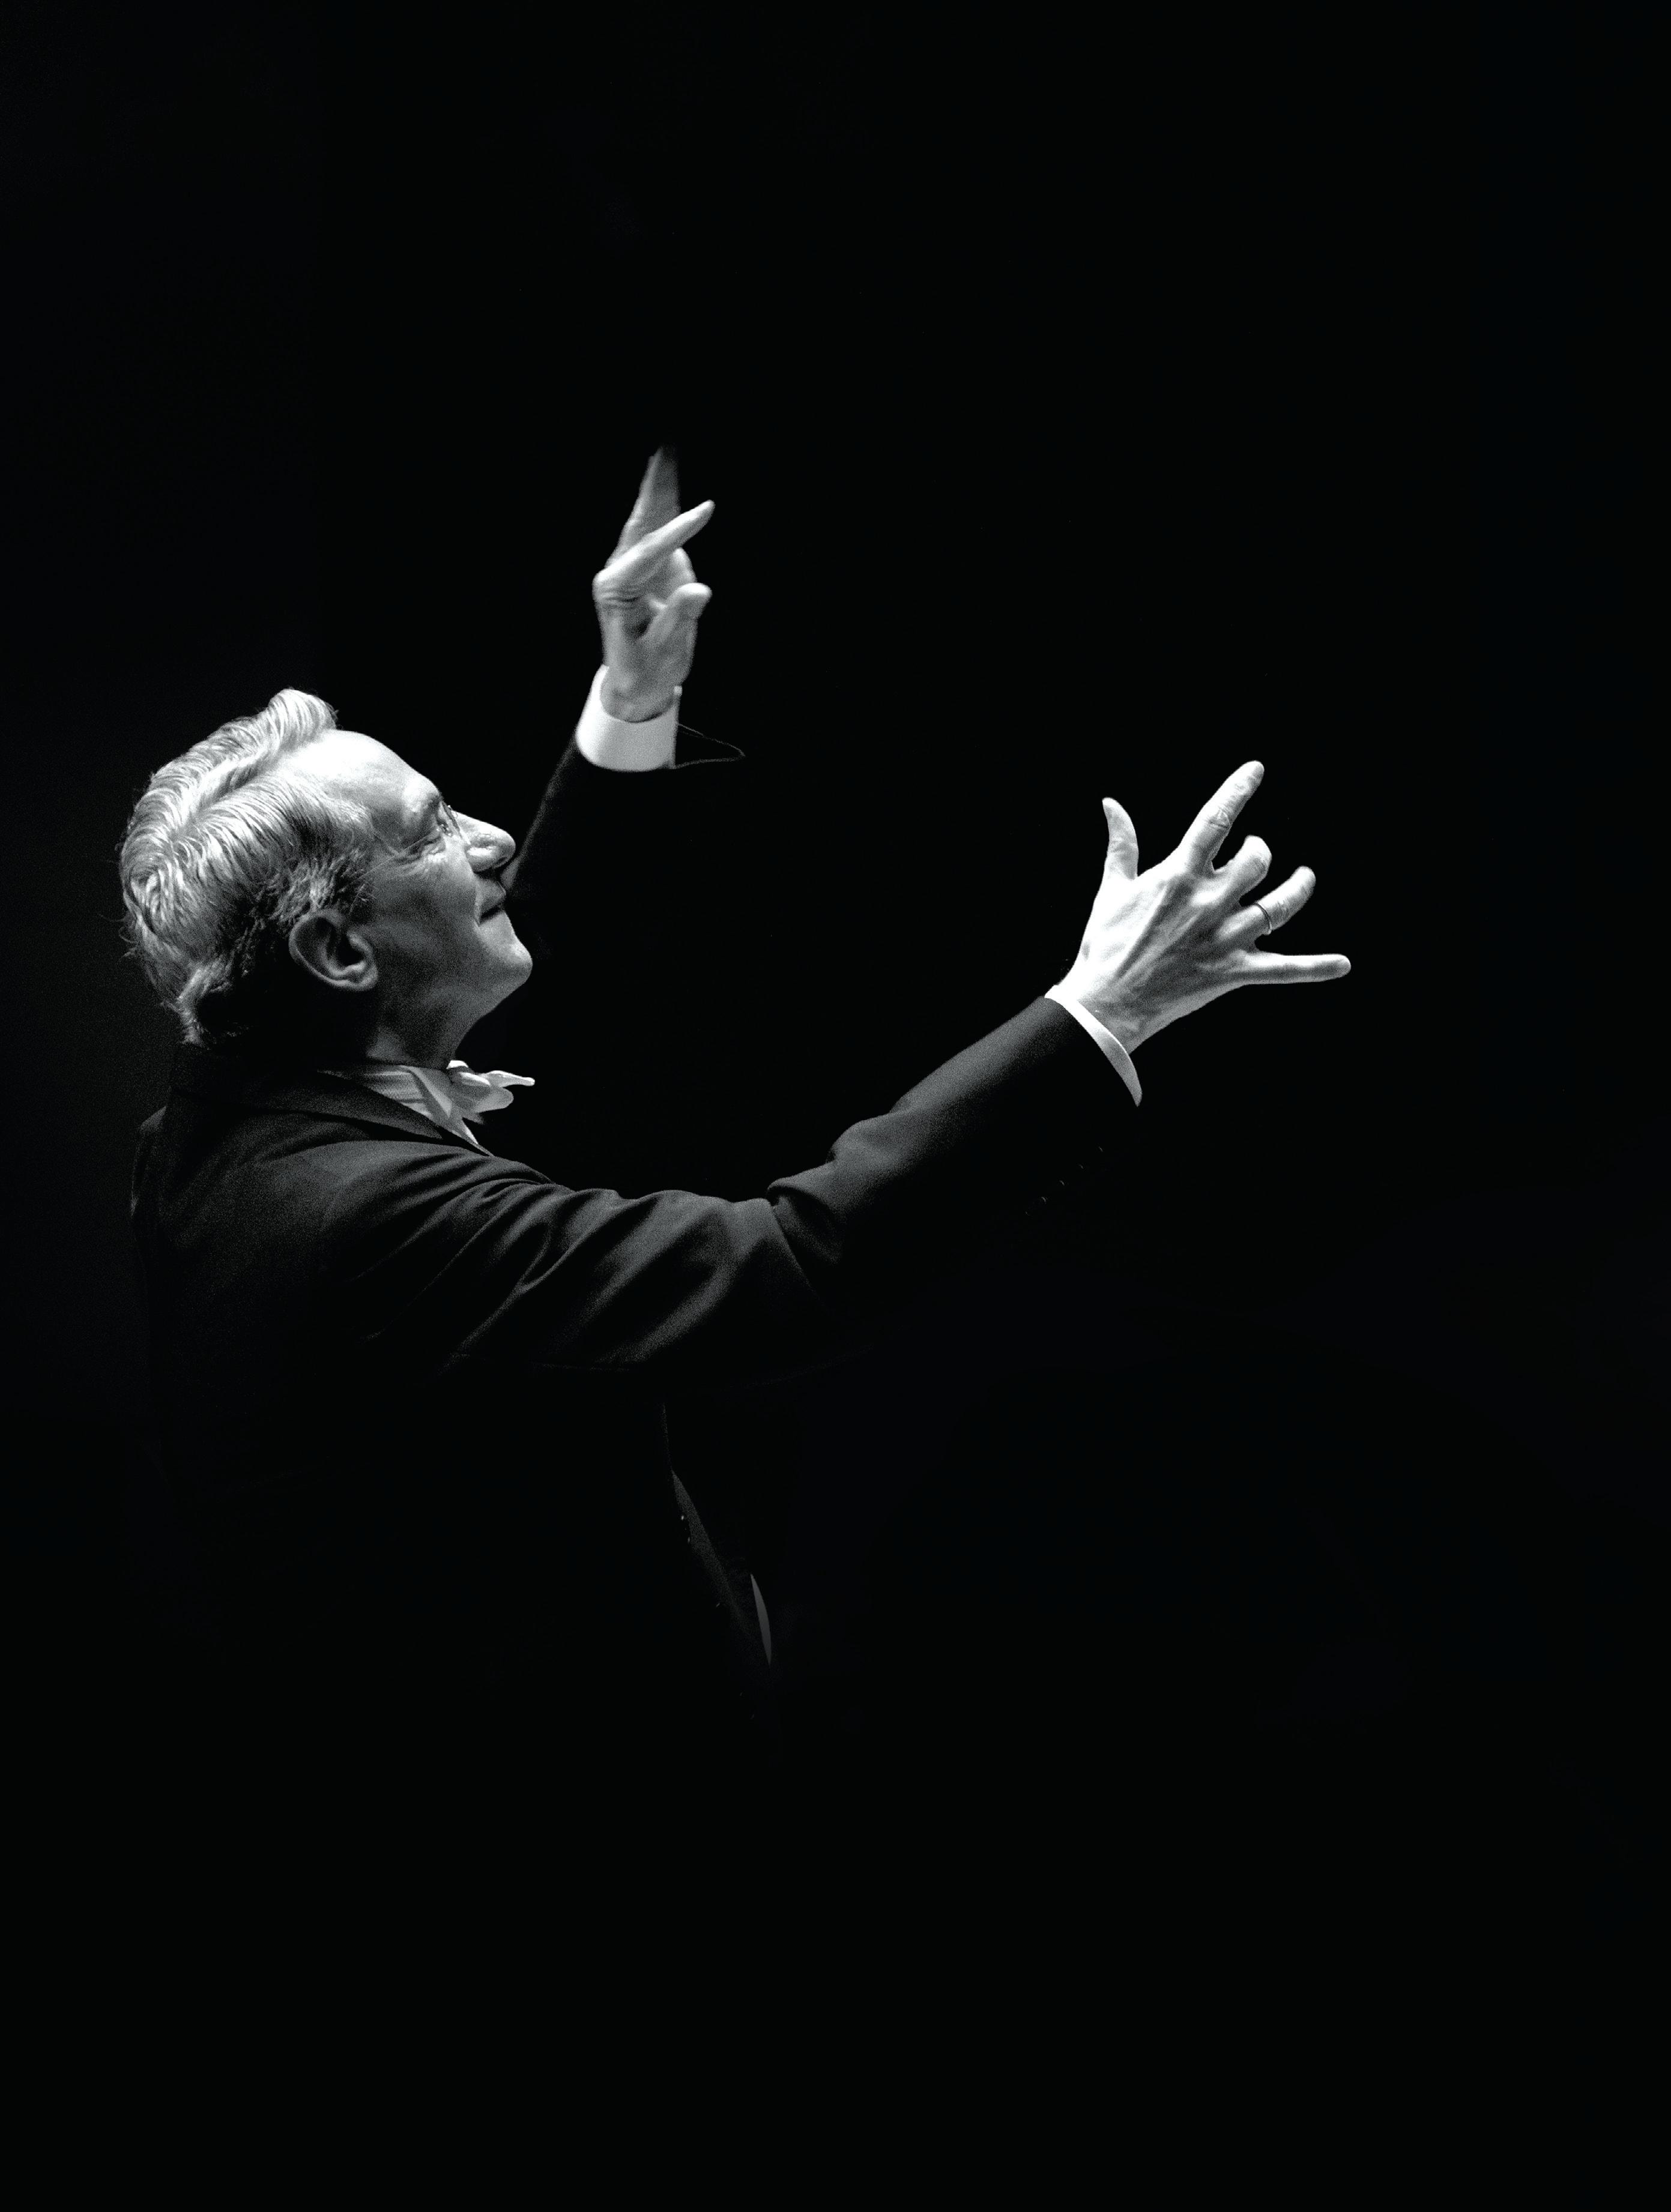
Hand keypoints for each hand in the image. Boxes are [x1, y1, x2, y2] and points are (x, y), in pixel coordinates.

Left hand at [592, 448, 713, 720]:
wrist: (637, 683)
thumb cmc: (647, 671)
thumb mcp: (664, 653)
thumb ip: (679, 619)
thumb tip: (699, 590)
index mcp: (615, 591)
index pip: (648, 553)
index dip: (678, 532)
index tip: (705, 511)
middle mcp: (617, 570)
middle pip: (640, 520)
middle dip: (655, 485)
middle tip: (666, 448)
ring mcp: (631, 565)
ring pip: (647, 516)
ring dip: (659, 482)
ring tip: (667, 448)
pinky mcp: (648, 565)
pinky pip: (658, 525)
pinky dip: (666, 498)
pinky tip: (668, 472)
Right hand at [1056, 762, 1349, 1050]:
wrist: (1107, 1003)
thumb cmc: (1106, 945)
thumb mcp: (1112, 889)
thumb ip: (1122, 845)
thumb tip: (1111, 803)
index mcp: (1178, 877)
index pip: (1215, 821)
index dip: (1238, 790)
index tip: (1256, 770)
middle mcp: (1208, 902)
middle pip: (1257, 860)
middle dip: (1260, 850)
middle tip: (1256, 852)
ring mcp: (1225, 938)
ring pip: (1280, 905)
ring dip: (1298, 888)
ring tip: (1304, 877)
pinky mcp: (1234, 972)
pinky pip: (1284, 969)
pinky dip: (1315, 968)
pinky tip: (1342, 964)